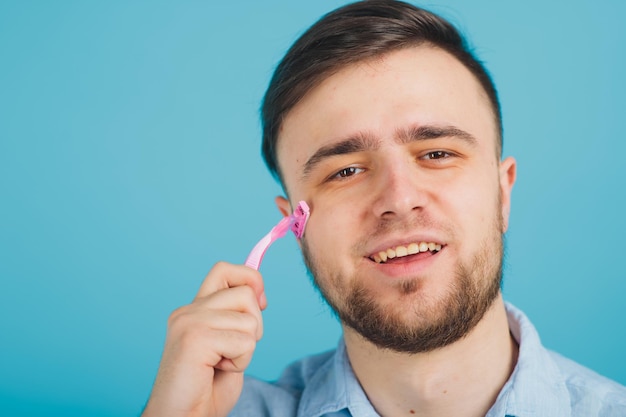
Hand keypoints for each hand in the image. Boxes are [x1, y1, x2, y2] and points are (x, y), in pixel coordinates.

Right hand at [142, 262, 266, 416]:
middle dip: (254, 323)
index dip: (250, 279)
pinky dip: (240, 362)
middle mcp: (188, 311)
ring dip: (246, 348)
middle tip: (234, 349)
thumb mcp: (227, 344)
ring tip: (222, 363)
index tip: (260, 304)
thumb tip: (258, 294)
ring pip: (249, 319)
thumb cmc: (206, 389)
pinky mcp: (195, 338)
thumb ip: (235, 318)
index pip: (224, 269)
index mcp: (194, 309)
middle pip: (245, 292)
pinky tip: (216, 370)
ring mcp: (189, 322)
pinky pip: (245, 342)